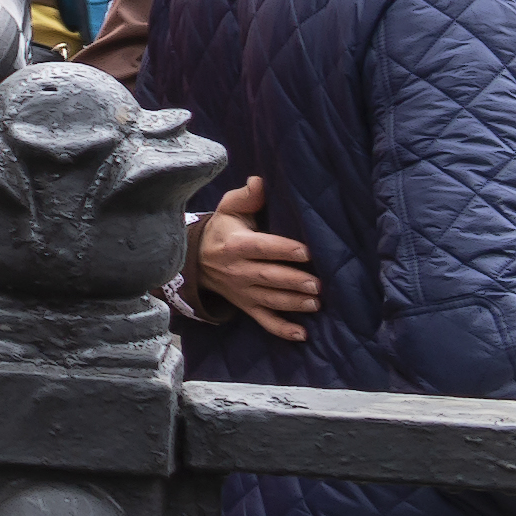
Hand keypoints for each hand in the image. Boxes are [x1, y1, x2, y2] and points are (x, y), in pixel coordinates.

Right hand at [198, 178, 321, 339]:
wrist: (197, 259)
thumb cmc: (223, 231)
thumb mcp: (228, 210)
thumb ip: (246, 197)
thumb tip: (260, 181)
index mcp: (236, 245)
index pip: (261, 248)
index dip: (283, 250)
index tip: (306, 252)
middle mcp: (238, 270)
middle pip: (268, 277)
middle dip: (293, 281)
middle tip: (317, 284)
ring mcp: (242, 291)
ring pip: (270, 299)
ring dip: (292, 303)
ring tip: (315, 304)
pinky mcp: (247, 306)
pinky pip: (264, 320)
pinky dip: (281, 329)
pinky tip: (302, 335)